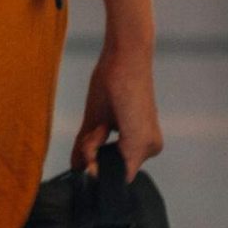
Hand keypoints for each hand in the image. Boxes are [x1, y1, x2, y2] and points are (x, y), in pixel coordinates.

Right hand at [71, 44, 162, 178]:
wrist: (124, 58)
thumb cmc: (111, 83)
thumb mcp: (94, 120)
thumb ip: (85, 148)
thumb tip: (76, 169)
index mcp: (143, 142)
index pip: (113, 167)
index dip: (95, 156)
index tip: (92, 134)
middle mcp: (151, 147)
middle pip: (108, 169)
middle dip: (92, 151)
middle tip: (97, 126)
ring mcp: (149, 146)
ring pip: (107, 168)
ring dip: (93, 146)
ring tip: (100, 124)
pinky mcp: (142, 142)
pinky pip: (108, 161)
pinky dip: (94, 145)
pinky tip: (102, 126)